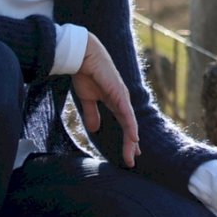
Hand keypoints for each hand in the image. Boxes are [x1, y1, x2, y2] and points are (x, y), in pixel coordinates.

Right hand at [72, 33, 140, 167]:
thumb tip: (95, 129)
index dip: (128, 139)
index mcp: (115, 101)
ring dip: (132, 140)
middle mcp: (122, 100)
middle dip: (130, 145)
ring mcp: (122, 96)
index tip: (130, 153)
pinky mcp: (119, 93)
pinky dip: (131, 126)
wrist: (82, 56)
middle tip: (132, 161)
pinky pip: (126, 113)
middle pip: (129, 127)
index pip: (125, 124)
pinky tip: (134, 138)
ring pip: (129, 123)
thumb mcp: (88, 99)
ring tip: (134, 154)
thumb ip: (92, 113)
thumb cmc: (85, 73)